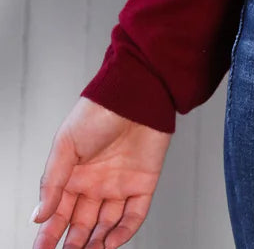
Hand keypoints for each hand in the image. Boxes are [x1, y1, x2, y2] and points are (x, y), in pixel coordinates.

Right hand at [30, 98, 170, 248]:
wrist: (135, 91)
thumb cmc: (98, 111)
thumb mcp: (65, 145)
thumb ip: (52, 182)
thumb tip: (38, 215)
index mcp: (74, 175)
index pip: (59, 213)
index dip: (49, 234)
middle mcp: (95, 183)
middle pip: (82, 223)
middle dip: (74, 244)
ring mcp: (119, 184)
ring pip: (106, 224)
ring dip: (97, 243)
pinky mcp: (143, 183)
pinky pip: (134, 214)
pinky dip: (123, 232)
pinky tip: (110, 243)